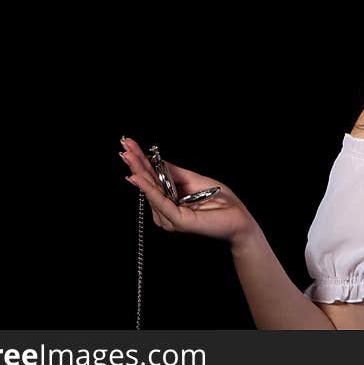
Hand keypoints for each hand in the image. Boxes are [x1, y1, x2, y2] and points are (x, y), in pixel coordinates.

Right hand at [119, 136, 259, 247]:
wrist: (239, 218)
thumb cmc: (220, 200)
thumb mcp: (193, 179)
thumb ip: (173, 173)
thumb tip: (155, 160)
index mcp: (170, 200)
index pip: (151, 178)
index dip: (140, 161)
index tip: (128, 143)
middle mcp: (166, 210)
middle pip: (147, 184)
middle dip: (135, 164)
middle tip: (124, 147)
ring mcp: (171, 218)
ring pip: (151, 192)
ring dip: (140, 173)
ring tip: (130, 156)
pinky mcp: (178, 221)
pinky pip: (161, 203)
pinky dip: (150, 190)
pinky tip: (140, 179)